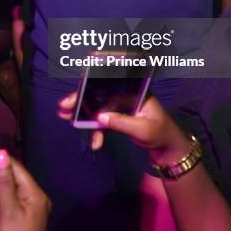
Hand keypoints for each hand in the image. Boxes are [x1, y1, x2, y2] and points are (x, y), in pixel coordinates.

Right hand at [0, 150, 49, 230]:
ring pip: (0, 201)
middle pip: (8, 184)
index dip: (1, 160)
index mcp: (34, 196)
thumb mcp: (7, 211)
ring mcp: (22, 217)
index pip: (17, 169)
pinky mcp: (12, 229)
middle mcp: (31, 203)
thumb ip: (4, 183)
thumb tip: (1, 154)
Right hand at [58, 93, 189, 163]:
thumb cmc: (160, 133)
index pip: (108, 83)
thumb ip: (122, 123)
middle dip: (80, 99)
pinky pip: (101, 120)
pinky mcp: (116, 116)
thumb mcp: (143, 129)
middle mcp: (124, 93)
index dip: (90, 85)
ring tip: (65, 118)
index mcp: (133, 89)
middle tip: (63, 108)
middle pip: (98, 93)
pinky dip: (95, 131)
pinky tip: (95, 143)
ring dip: (82, 113)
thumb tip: (99, 118)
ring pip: (96, 106)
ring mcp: (119, 105)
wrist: (167, 147)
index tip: (76, 92)